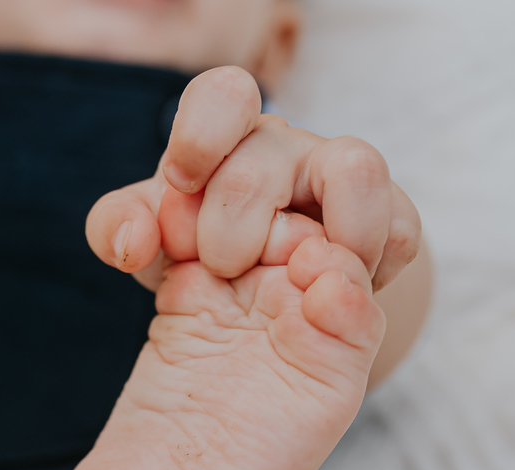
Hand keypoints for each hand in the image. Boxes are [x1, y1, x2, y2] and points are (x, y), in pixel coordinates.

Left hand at [87, 66, 420, 296]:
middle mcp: (288, 150)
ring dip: (315, 238)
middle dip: (232, 226)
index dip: (201, 132)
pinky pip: (395, 235)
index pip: (223, 96)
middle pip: (268, 153)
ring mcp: (344, 184)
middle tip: (223, 270)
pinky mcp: (391, 227)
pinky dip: (358, 273)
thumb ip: (118, 230)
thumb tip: (135, 240)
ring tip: (286, 279)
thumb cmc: (201, 270)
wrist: (260, 328)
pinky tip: (322, 299)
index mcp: (228, 139)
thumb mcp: (151, 252)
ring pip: (356, 169)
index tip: (181, 181)